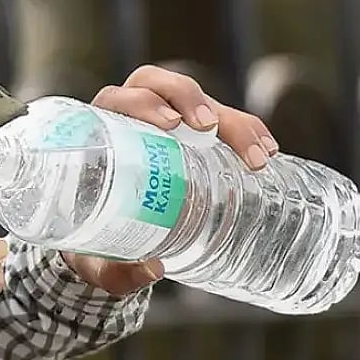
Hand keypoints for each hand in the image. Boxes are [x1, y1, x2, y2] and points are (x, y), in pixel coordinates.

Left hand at [64, 64, 280, 294]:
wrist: (106, 247)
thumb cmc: (91, 246)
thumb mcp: (98, 262)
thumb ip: (118, 270)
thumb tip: (153, 269)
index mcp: (100, 136)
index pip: (120, 99)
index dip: (144, 102)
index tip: (169, 124)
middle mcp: (133, 119)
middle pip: (163, 88)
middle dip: (192, 99)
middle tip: (212, 128)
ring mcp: (166, 124)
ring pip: (200, 101)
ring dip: (233, 120)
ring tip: (258, 154)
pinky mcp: (193, 138)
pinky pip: (223, 121)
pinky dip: (248, 131)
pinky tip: (268, 152)